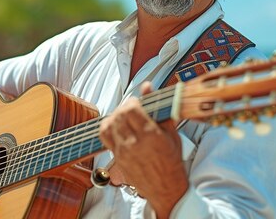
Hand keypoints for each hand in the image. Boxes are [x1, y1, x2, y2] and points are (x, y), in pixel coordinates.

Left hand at [99, 83, 188, 217]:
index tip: (138, 102)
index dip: (132, 102)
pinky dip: (107, 126)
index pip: (131, 110)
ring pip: (108, 124)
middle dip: (124, 107)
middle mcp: (134, 144)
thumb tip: (148, 86)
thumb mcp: (171, 134)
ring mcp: (123, 152)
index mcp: (151, 136)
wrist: (166, 189)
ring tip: (124, 117)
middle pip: (118, 115)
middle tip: (132, 108)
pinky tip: (117, 126)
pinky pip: (104, 136)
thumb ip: (158, 108)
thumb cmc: (172, 161)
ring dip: (115, 116)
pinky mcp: (116, 158)